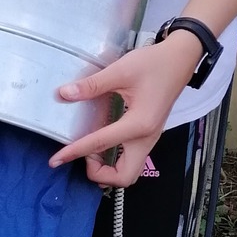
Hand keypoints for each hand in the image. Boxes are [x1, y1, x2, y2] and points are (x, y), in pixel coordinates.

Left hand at [49, 33, 202, 187]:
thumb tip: (64, 94)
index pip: (101, 144)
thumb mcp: (120, 71)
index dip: (75, 152)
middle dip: (99, 174)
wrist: (180, 59)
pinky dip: (115, 160)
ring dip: (108, 170)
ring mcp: (150, 139)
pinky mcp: (149, 135)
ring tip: (90, 151)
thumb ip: (91, 85)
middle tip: (82, 155)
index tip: (56, 160)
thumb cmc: (154, 63)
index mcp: (139, 124)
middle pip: (124, 177)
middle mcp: (146, 138)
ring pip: (129, 172)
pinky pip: (132, 159)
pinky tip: (101, 143)